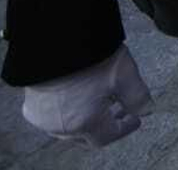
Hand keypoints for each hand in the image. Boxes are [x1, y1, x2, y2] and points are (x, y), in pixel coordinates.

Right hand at [22, 45, 151, 147]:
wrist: (52, 41)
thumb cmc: (89, 57)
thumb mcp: (123, 74)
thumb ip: (138, 97)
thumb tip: (147, 110)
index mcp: (84, 122)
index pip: (107, 137)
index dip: (124, 128)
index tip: (135, 119)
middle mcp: (61, 127)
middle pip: (87, 136)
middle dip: (106, 126)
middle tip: (121, 111)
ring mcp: (43, 119)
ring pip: (69, 129)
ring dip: (87, 120)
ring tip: (101, 102)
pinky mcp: (30, 108)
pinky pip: (53, 119)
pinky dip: (68, 114)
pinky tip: (78, 97)